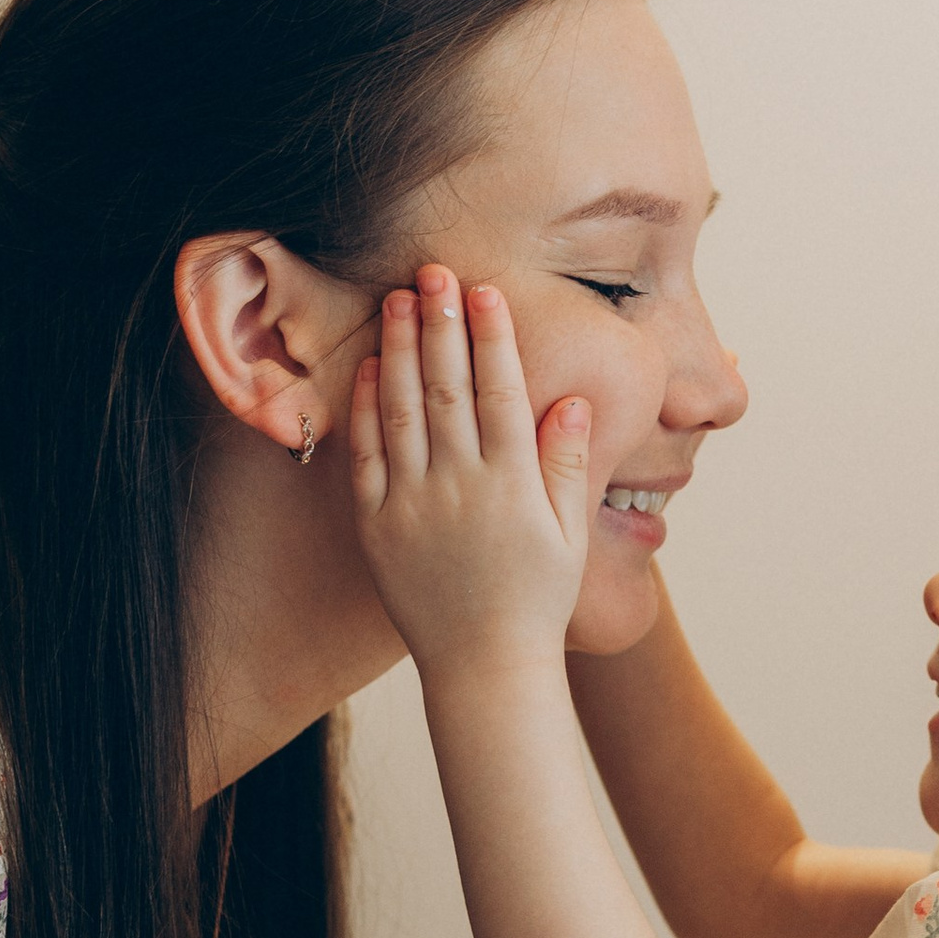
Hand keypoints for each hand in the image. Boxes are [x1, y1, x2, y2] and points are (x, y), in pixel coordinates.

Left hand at [350, 272, 593, 676]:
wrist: (484, 668)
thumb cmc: (536, 601)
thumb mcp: (568, 534)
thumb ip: (565, 463)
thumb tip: (571, 401)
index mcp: (512, 486)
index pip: (500, 393)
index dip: (492, 337)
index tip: (483, 291)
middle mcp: (460, 488)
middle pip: (447, 388)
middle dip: (441, 323)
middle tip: (432, 270)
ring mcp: (413, 505)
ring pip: (403, 410)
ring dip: (401, 349)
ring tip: (398, 299)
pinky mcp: (377, 527)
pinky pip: (367, 456)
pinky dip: (367, 407)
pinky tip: (373, 366)